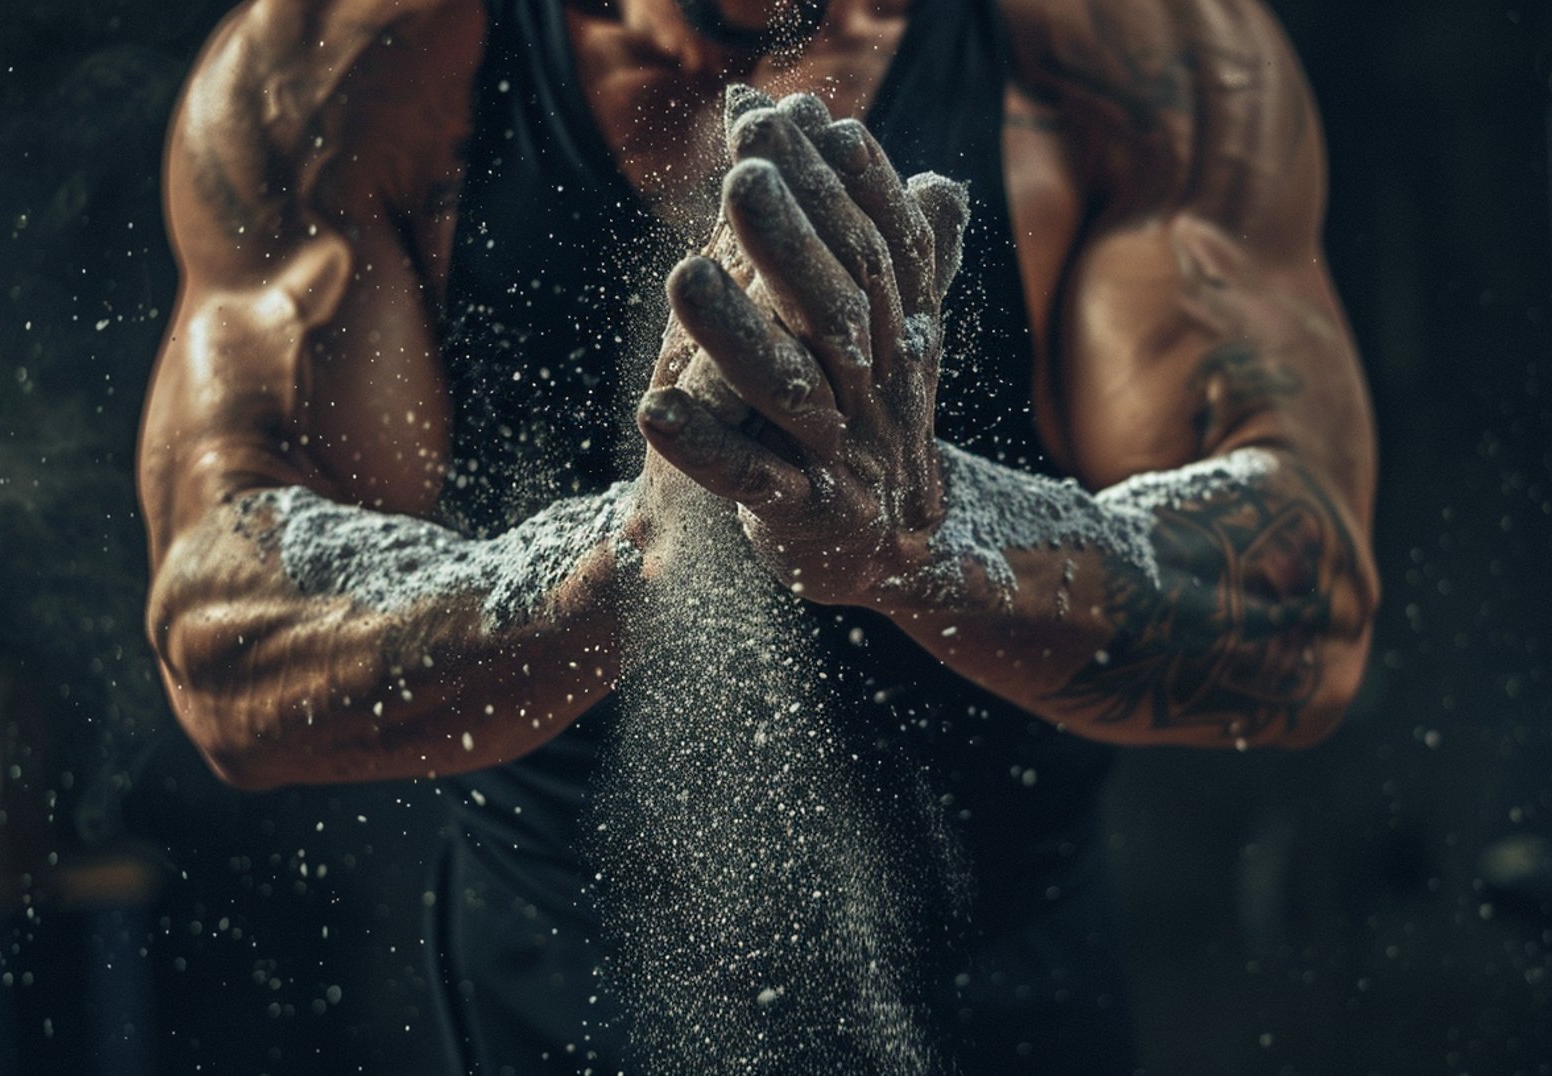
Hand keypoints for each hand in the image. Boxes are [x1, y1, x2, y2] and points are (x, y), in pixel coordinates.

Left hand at [634, 90, 968, 605]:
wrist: (880, 550)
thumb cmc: (865, 420)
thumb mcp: (885, 333)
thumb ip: (884, 245)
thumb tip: (899, 155)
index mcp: (899, 339)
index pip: (879, 247)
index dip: (848, 182)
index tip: (806, 113)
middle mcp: (879, 390)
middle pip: (840, 307)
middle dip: (791, 237)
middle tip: (744, 174)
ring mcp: (844, 453)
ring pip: (791, 390)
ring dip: (736, 334)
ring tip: (682, 278)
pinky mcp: (807, 514)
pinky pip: (752, 480)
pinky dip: (705, 447)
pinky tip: (651, 412)